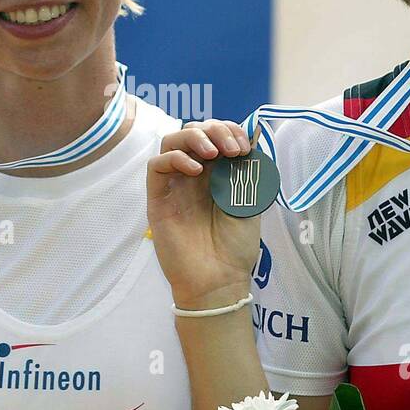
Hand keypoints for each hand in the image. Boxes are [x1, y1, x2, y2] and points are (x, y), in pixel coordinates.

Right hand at [147, 119, 261, 309]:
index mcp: (216, 173)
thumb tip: (253, 140)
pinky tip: (196, 171)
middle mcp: (194, 174)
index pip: (215, 135)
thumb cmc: (236, 246)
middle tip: (232, 148)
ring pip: (171, 141)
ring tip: (213, 153)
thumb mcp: (251, 203)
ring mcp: (175, 185)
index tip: (245, 145)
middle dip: (214, 130)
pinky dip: (175, 159)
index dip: (229, 130)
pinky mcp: (158, 198)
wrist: (219, 279)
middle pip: (193, 132)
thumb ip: (248, 173)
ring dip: (194, 137)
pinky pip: (156, 166)